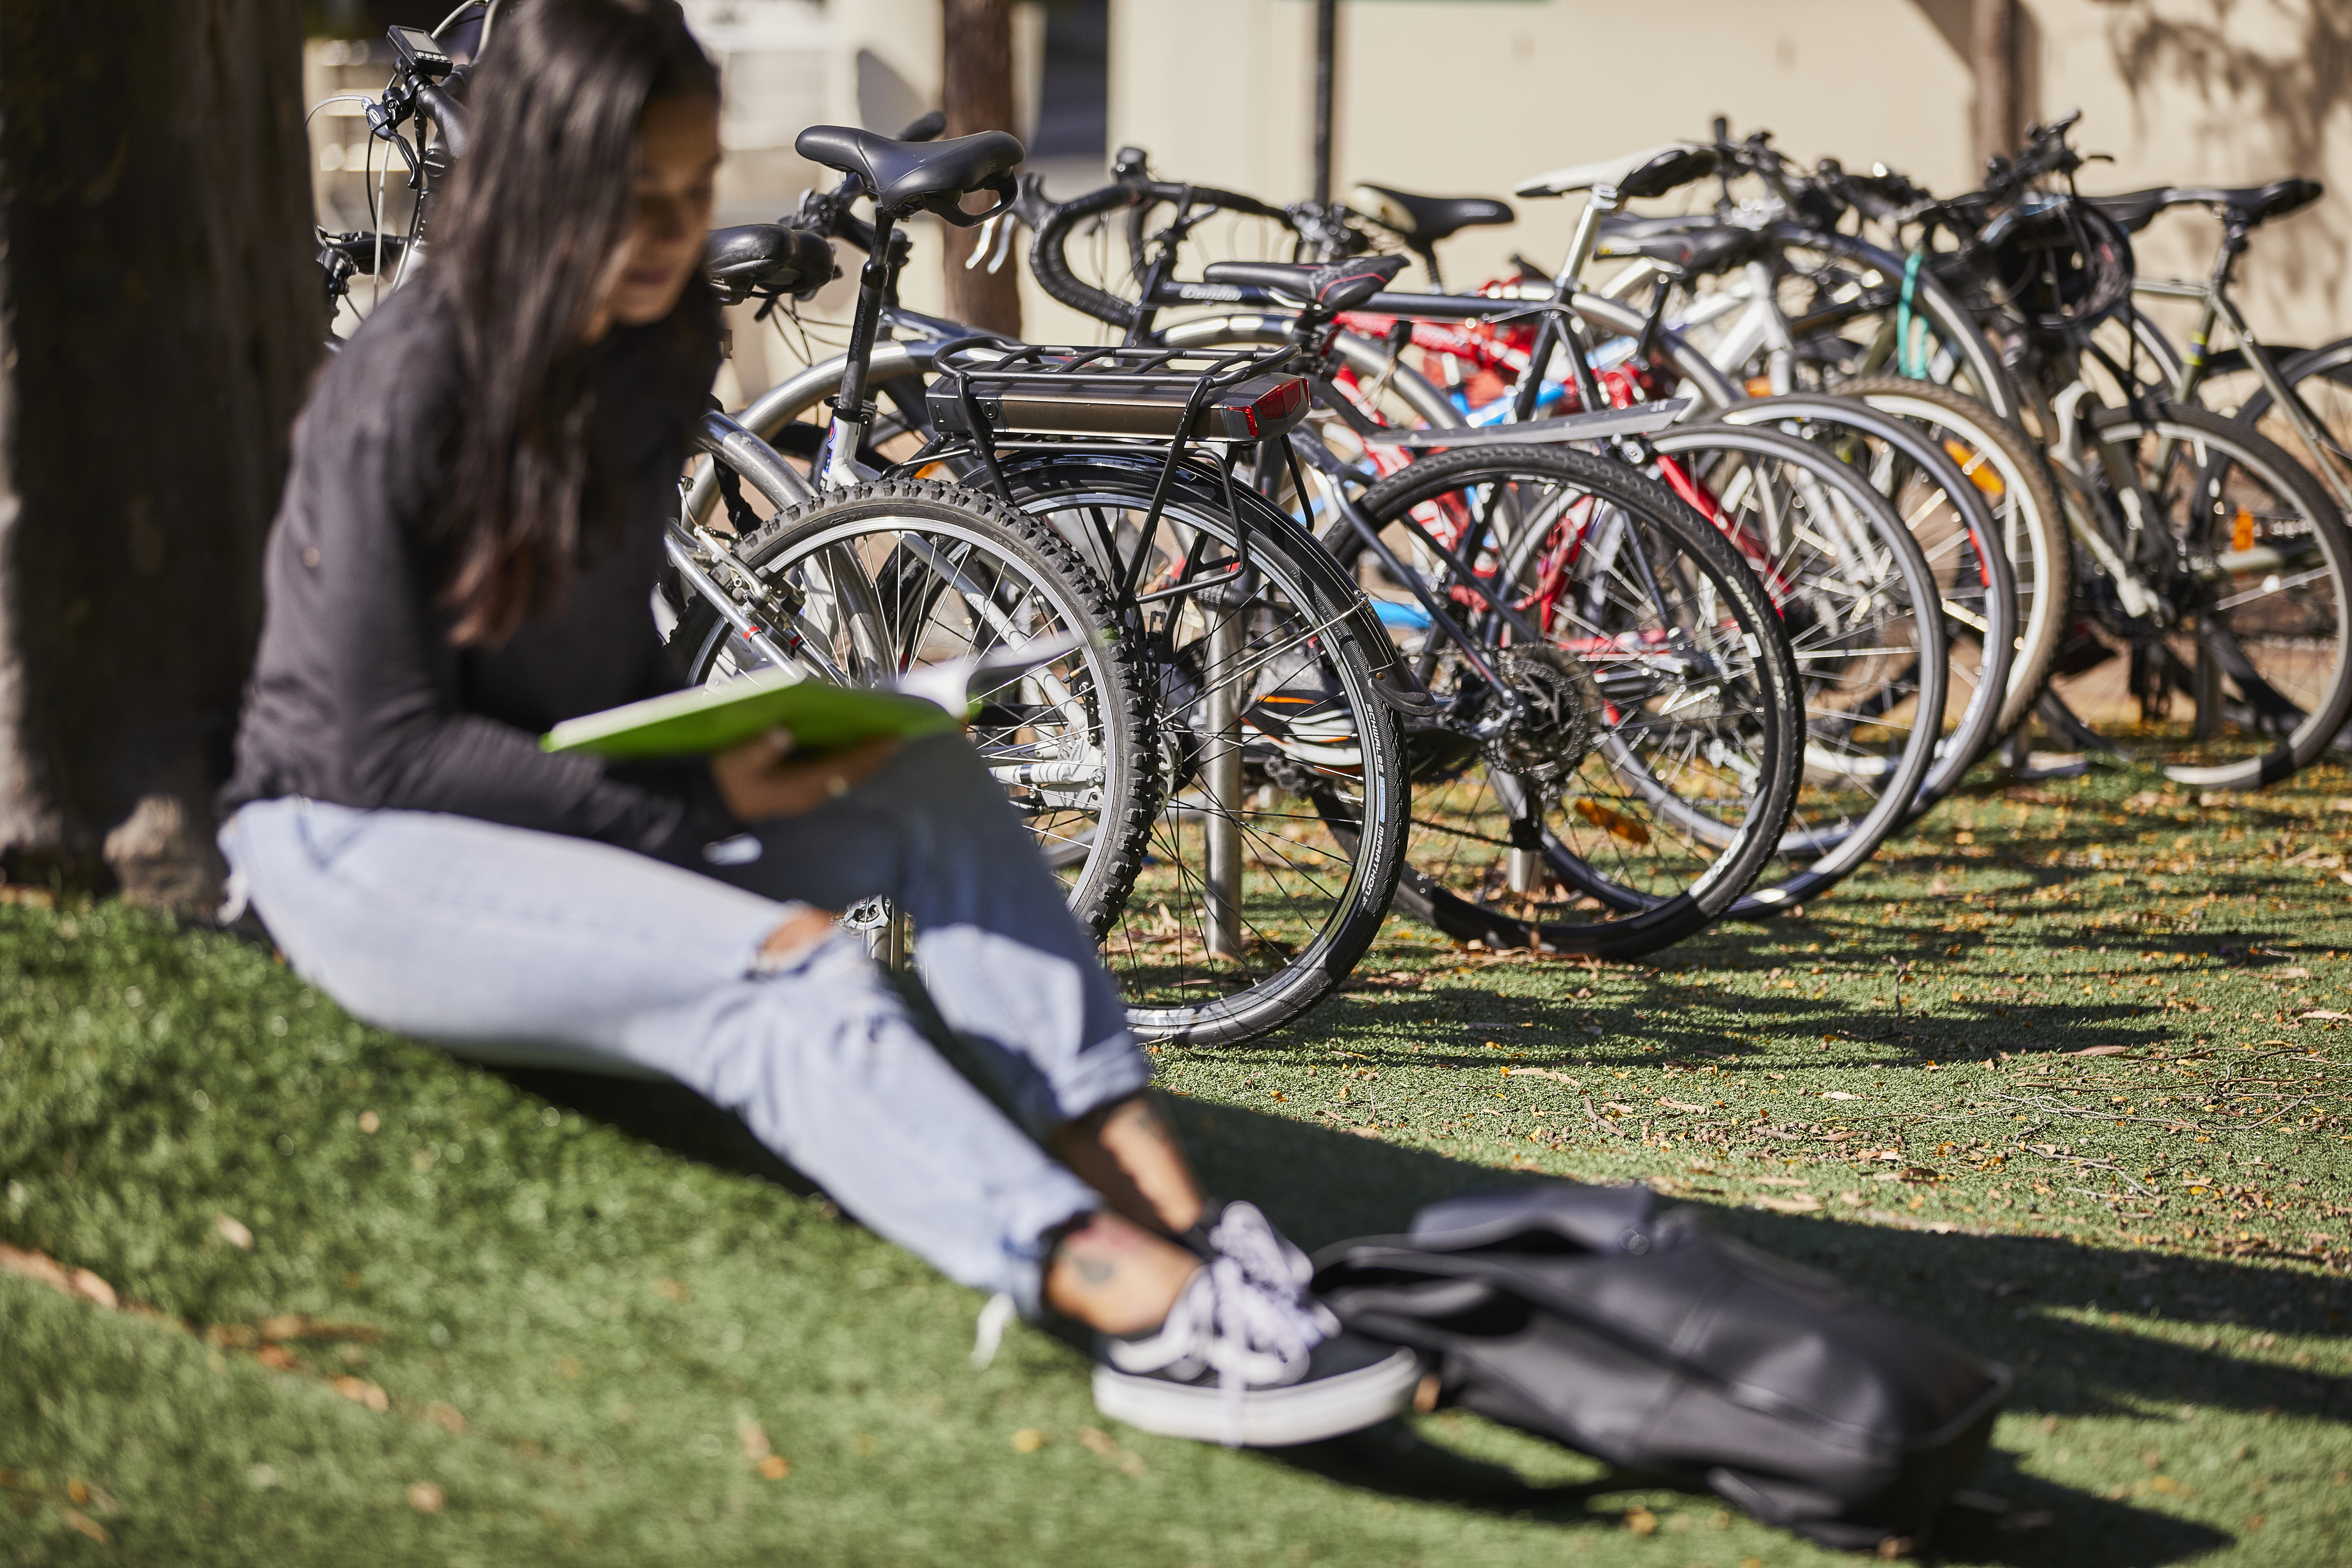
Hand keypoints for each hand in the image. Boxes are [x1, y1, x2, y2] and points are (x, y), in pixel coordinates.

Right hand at [709, 729, 901, 820]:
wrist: (712, 803)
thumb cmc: (724, 781)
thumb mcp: (736, 762)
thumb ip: (759, 749)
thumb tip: (781, 734)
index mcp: (799, 787)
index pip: (844, 767)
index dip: (868, 753)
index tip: (891, 739)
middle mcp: (809, 795)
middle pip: (851, 775)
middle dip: (875, 757)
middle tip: (898, 739)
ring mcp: (806, 796)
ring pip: (846, 779)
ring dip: (865, 763)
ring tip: (884, 746)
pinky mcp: (801, 793)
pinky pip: (835, 779)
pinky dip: (850, 766)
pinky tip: (856, 756)